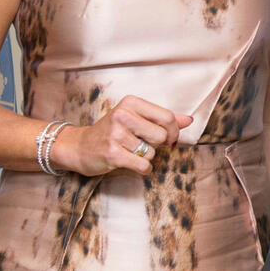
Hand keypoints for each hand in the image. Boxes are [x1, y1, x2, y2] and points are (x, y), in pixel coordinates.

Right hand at [51, 95, 191, 175]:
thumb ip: (163, 119)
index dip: (174, 131)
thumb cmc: (112, 131)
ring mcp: (116, 135)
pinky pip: (143, 165)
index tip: (170, 138)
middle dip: (156, 144)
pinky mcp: (112, 154)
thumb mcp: (136, 118)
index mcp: (131, 102)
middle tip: (141, 143)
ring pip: (152, 152)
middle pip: (161, 135)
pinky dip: (142, 168)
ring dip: (146, 156)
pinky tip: (130, 162)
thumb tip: (190, 120)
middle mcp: (122, 115)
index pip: (167, 117)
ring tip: (129, 151)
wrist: (79, 147)